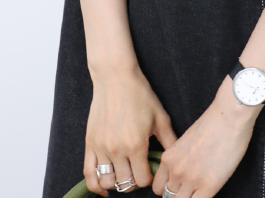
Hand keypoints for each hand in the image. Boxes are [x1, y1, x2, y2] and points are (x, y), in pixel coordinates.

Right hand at [83, 64, 176, 195]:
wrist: (116, 77)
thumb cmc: (140, 94)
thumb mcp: (161, 117)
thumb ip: (170, 140)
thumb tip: (175, 159)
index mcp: (137, 145)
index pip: (143, 180)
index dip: (150, 178)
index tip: (151, 169)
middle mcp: (118, 150)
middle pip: (126, 184)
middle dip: (135, 181)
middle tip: (139, 170)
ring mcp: (102, 148)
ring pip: (108, 182)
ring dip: (118, 183)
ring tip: (125, 173)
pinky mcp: (90, 143)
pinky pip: (88, 174)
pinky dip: (95, 186)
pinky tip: (104, 188)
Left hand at [152, 76, 262, 196]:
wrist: (229, 115)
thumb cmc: (213, 122)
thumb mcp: (187, 140)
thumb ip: (181, 157)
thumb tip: (185, 170)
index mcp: (169, 158)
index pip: (159, 187)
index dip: (169, 189)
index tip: (178, 187)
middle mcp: (176, 171)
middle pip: (169, 197)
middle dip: (180, 194)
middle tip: (192, 187)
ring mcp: (192, 180)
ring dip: (190, 197)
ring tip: (200, 190)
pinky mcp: (209, 185)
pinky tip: (208, 192)